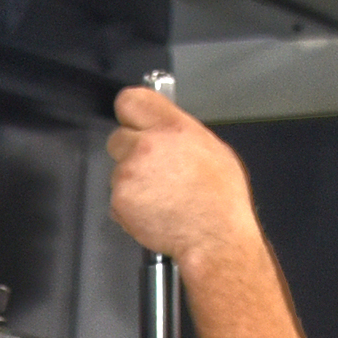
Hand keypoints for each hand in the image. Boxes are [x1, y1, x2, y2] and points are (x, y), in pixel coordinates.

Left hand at [107, 84, 259, 263]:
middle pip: (117, 137)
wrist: (214, 237)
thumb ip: (181, 134)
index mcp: (173, 128)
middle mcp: (147, 145)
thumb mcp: (213, 150)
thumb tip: (167, 132)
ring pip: (117, 171)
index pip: (130, 100)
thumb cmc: (220, 200)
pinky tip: (154, 211)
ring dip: (132, 182)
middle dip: (130, 153)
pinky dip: (130, 207)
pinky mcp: (120, 200)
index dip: (131, 114)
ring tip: (161, 197)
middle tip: (153, 171)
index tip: (135, 123)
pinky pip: (117, 199)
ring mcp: (130, 173)